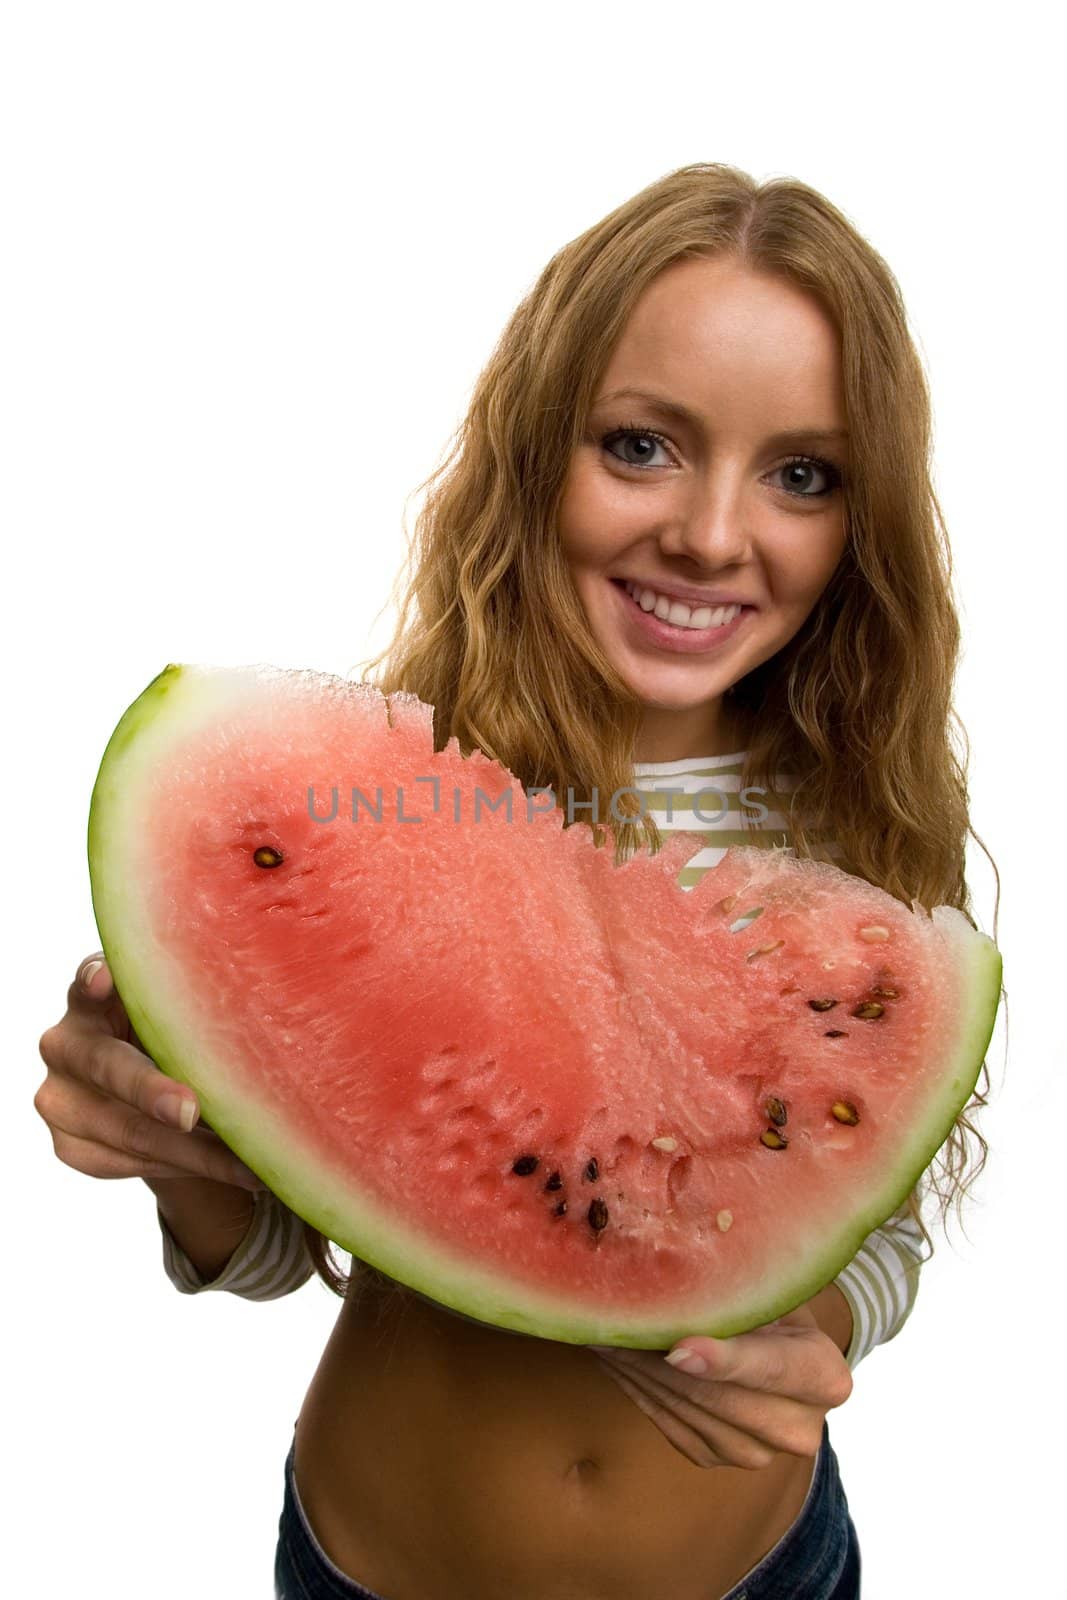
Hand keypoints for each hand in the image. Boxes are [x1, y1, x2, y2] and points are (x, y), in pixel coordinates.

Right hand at [35, 952, 264, 1192]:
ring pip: (127, 1130)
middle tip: (191, 1110)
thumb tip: (274, 1010)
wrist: (154, 1092)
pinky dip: (185, 1169)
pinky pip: (129, 1163)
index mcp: (93, 995)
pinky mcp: (69, 1144)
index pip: (87, 978)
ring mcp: (59, 1096)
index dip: (96, 978)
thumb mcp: (184, 1016)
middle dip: (152, 1091)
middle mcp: (66, 1042)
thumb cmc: (177, 1038)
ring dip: (194, 1151)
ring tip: (251, 1164)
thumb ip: (198, 1008)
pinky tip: (232, 1171)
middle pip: (108, 1066)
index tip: (107, 981)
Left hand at [588, 1302, 852, 1469]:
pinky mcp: (715, 1458)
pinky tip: (617, 1357)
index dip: (725, 1360)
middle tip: (615, 1321)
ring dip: (640, 1372)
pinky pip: (669, 1425)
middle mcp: (799, 1428)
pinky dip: (639, 1390)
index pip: (772, 1368)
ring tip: (607, 1332)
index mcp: (825, 1377)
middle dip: (660, 1359)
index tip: (677, 1348)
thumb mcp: (771, 1288)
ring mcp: (757, 1452)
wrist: (778, 1355)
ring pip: (688, 1412)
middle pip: (721, 1397)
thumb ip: (742, 1286)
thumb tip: (683, 1259)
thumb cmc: (773, 1305)